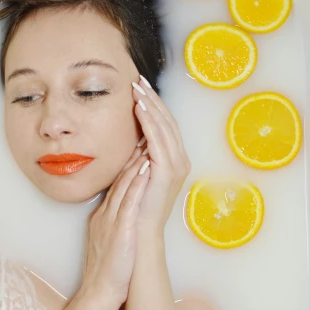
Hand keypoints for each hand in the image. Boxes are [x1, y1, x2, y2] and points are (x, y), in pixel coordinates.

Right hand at [82, 147, 150, 305]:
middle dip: (133, 152)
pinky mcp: (120, 230)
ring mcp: (112, 220)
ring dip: (136, 160)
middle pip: (120, 177)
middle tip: (144, 132)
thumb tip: (124, 209)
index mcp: (104, 214)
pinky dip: (138, 183)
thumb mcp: (108, 237)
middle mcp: (106, 212)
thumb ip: (113, 221)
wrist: (100, 291)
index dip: (130, 161)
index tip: (141, 142)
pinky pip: (129, 202)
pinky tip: (146, 168)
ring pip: (124, 184)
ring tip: (148, 139)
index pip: (118, 182)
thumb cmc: (108, 268)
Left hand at [132, 75, 190, 232]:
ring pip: (164, 127)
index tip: (140, 87)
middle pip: (167, 121)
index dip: (154, 105)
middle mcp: (180, 159)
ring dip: (150, 105)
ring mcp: (176, 165)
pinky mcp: (168, 170)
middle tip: (138, 80)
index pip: (165, 125)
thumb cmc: (135, 204)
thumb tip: (130, 136)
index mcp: (174, 159)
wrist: (139, 230)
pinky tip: (139, 108)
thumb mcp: (136, 172)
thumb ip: (137, 154)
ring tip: (137, 89)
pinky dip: (149, 122)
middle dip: (153, 99)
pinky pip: (158, 140)